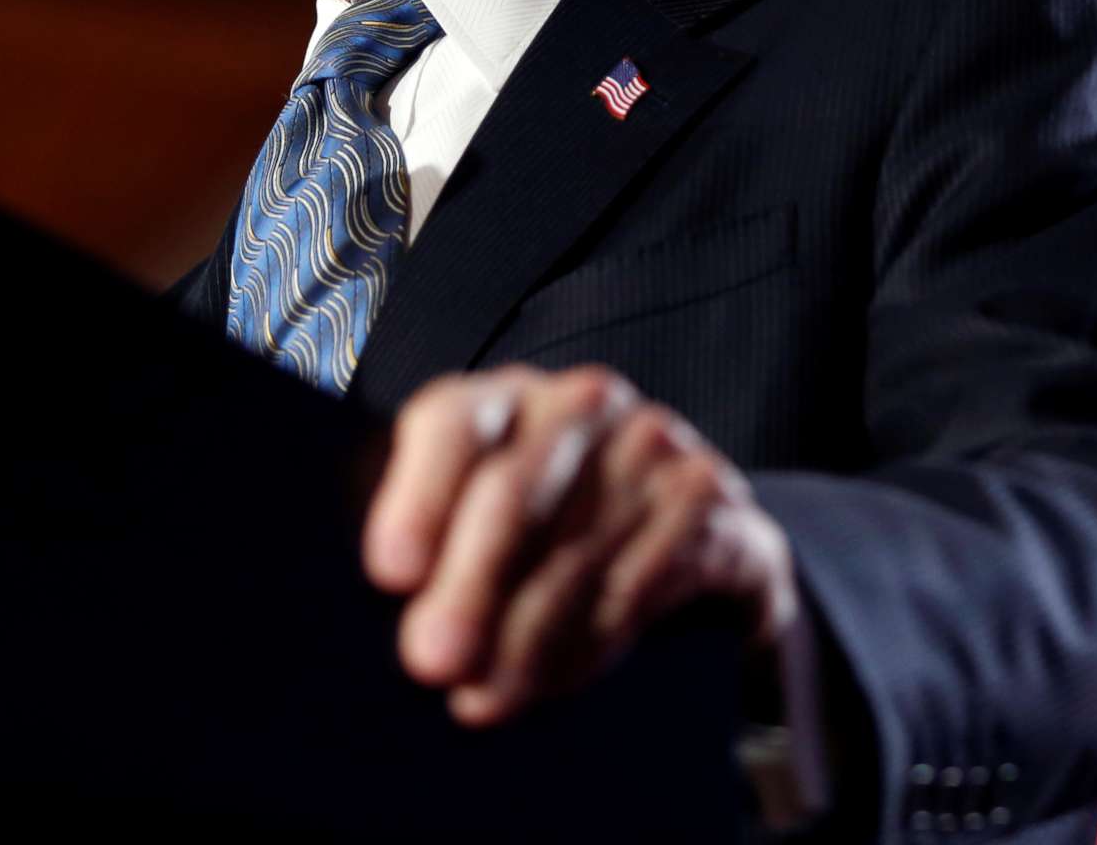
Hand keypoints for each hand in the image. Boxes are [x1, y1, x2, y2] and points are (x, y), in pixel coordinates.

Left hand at [363, 364, 798, 725]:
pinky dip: (594, 639)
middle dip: (467, 585)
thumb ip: (429, 551)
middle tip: (432, 660)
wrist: (690, 541)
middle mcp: (580, 403)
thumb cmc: (548, 536)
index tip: (391, 574)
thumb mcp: (478, 527)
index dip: (417, 497)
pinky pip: (645, 574)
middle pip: (511, 490)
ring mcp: (650, 441)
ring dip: (525, 634)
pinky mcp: (705, 493)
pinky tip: (556, 680)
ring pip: (577, 545)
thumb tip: (392, 606)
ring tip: (484, 697)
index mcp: (504, 399)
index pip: (450, 422)